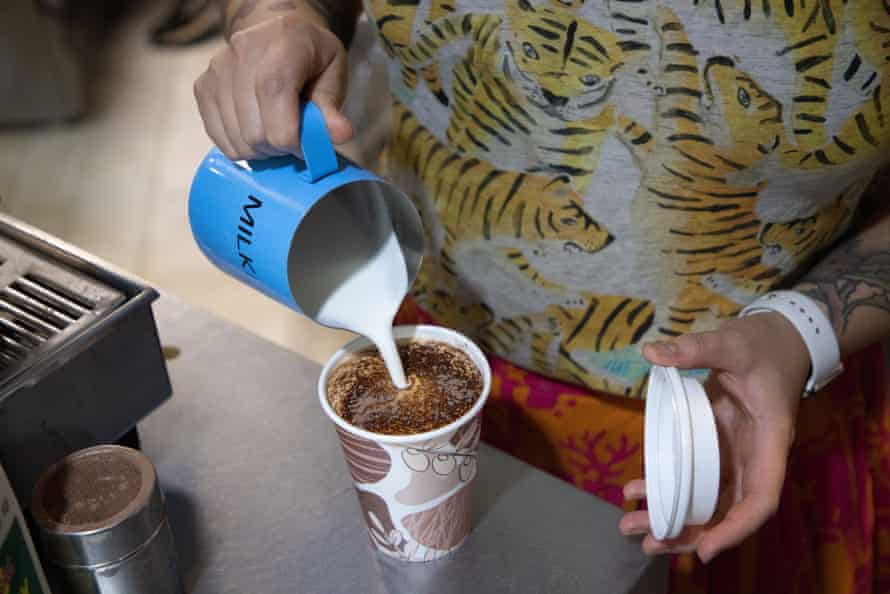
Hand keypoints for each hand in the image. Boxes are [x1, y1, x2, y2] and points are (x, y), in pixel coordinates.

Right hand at [194, 15, 351, 159]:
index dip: (292, 138)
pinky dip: (241, 146)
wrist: (277, 32)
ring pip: (237, 140)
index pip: (274, 99)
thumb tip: (341, 135)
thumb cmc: (310, 57)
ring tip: (275, 132)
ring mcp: (217, 70)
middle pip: (255, 131)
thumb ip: (332, 108)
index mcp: (282, 46)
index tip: (306, 145)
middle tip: (293, 139)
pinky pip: (219, 137)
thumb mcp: (332, 74)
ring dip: (261, 150)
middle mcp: (242, 54)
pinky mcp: (203, 87)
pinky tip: (257, 130)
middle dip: (279, 148)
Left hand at [619, 312, 809, 561]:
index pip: (760, 498)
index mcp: (768, 441)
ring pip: (708, 500)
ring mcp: (735, 454)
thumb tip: (653, 352)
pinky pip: (694, 478)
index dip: (735, 528)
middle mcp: (753, 457)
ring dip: (673, 517)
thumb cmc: (765, 344)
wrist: (780, 339)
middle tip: (646, 543)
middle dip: (690, 533)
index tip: (705, 549)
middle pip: (727, 511)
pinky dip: (669, 489)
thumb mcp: (733, 341)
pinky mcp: (718, 446)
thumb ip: (697, 348)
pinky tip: (636, 491)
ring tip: (632, 525)